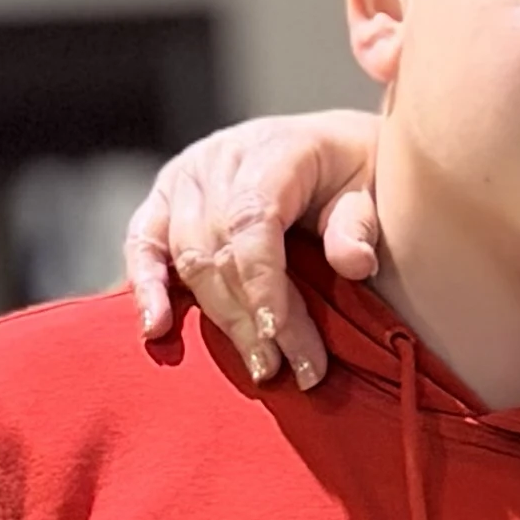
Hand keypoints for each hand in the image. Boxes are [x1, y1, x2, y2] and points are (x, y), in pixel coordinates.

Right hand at [122, 113, 385, 387]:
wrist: (333, 149)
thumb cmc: (356, 176)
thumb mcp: (375, 190)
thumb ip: (361, 224)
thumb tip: (353, 263)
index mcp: (274, 149)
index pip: (252, 218)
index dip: (262, 281)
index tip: (279, 334)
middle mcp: (220, 158)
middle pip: (218, 248)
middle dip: (251, 317)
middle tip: (286, 370)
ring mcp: (187, 178)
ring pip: (187, 257)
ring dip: (221, 319)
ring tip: (260, 366)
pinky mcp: (163, 200)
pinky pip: (143, 244)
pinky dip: (146, 287)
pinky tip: (157, 328)